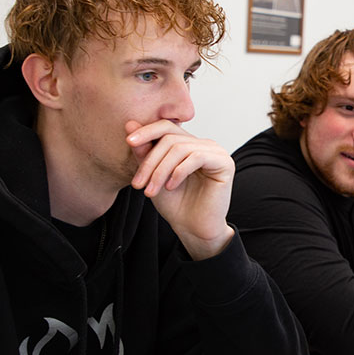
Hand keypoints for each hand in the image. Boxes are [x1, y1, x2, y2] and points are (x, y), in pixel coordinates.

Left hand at [126, 120, 234, 259]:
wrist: (193, 229)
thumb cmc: (176, 204)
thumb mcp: (153, 175)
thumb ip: (144, 151)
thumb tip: (130, 124)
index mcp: (189, 144)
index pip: (167, 126)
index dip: (147, 131)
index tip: (128, 142)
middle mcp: (204, 144)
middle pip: (170, 138)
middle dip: (150, 161)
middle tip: (138, 184)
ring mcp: (216, 152)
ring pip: (180, 148)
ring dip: (160, 170)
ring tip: (150, 191)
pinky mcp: (224, 163)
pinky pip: (196, 157)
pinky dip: (178, 172)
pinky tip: (170, 187)